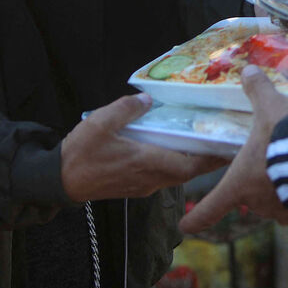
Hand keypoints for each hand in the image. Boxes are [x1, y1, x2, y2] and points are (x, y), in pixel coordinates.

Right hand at [60, 94, 226, 201]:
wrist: (60, 180)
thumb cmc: (80, 153)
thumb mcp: (99, 123)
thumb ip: (125, 109)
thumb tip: (147, 99)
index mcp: (145, 163)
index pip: (188, 165)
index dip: (210, 159)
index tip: (227, 147)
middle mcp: (149, 178)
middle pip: (187, 172)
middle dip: (207, 160)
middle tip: (223, 143)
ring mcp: (143, 186)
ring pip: (176, 176)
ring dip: (192, 163)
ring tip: (204, 145)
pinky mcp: (135, 187)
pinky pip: (163, 178)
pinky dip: (175, 166)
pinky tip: (175, 151)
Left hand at [179, 66, 287, 232]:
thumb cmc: (287, 134)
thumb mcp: (271, 107)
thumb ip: (258, 91)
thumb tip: (249, 70)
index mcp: (240, 182)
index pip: (211, 208)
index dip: (196, 218)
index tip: (186, 225)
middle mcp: (258, 204)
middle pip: (251, 198)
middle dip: (259, 182)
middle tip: (272, 161)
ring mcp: (284, 212)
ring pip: (278, 203)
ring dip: (283, 189)